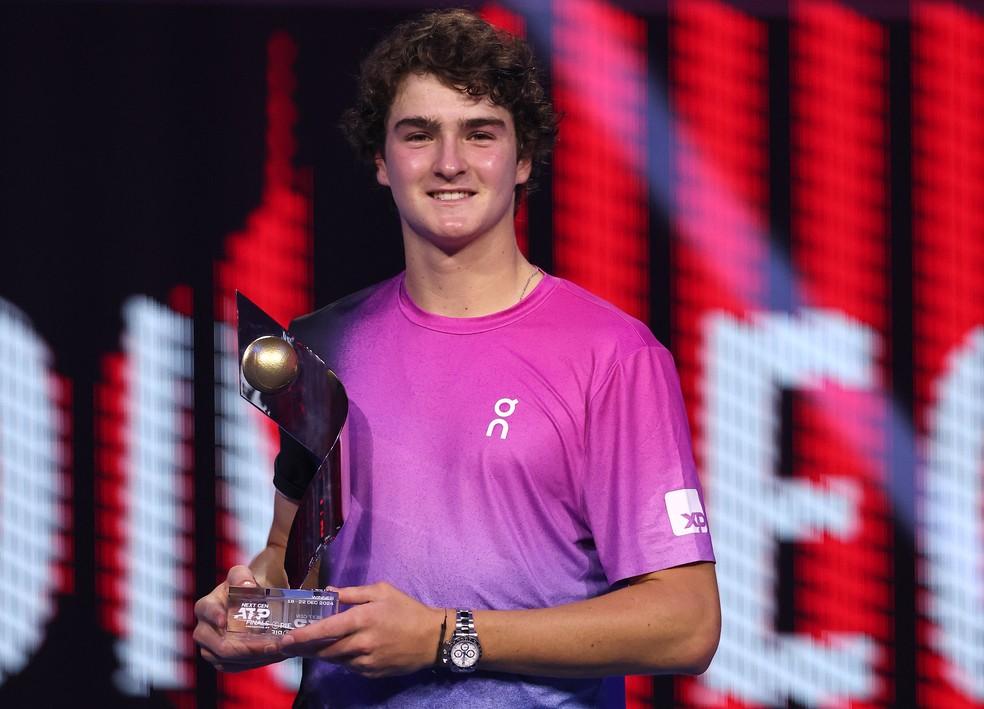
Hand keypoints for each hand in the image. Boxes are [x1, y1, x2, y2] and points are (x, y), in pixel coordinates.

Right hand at [193, 565, 285, 671]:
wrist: (251, 602)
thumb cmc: (244, 588)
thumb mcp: (241, 576)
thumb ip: (241, 577)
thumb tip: (246, 586)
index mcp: (205, 607)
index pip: (206, 611)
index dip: (214, 616)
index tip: (225, 621)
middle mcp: (204, 630)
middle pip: (219, 646)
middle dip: (245, 647)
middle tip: (270, 644)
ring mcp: (211, 648)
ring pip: (228, 660)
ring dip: (254, 657)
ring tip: (277, 650)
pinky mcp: (221, 661)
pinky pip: (235, 667)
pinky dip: (255, 662)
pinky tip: (273, 655)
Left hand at [278, 582, 444, 678]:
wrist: (432, 638)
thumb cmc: (407, 610)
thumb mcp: (381, 591)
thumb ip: (352, 593)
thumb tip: (328, 592)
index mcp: (362, 619)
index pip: (325, 630)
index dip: (303, 636)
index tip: (285, 639)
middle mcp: (361, 643)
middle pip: (324, 650)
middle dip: (304, 649)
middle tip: (288, 646)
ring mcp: (366, 662)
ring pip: (334, 660)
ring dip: (322, 653)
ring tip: (311, 646)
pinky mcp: (371, 673)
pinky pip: (348, 666)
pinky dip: (341, 658)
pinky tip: (341, 650)